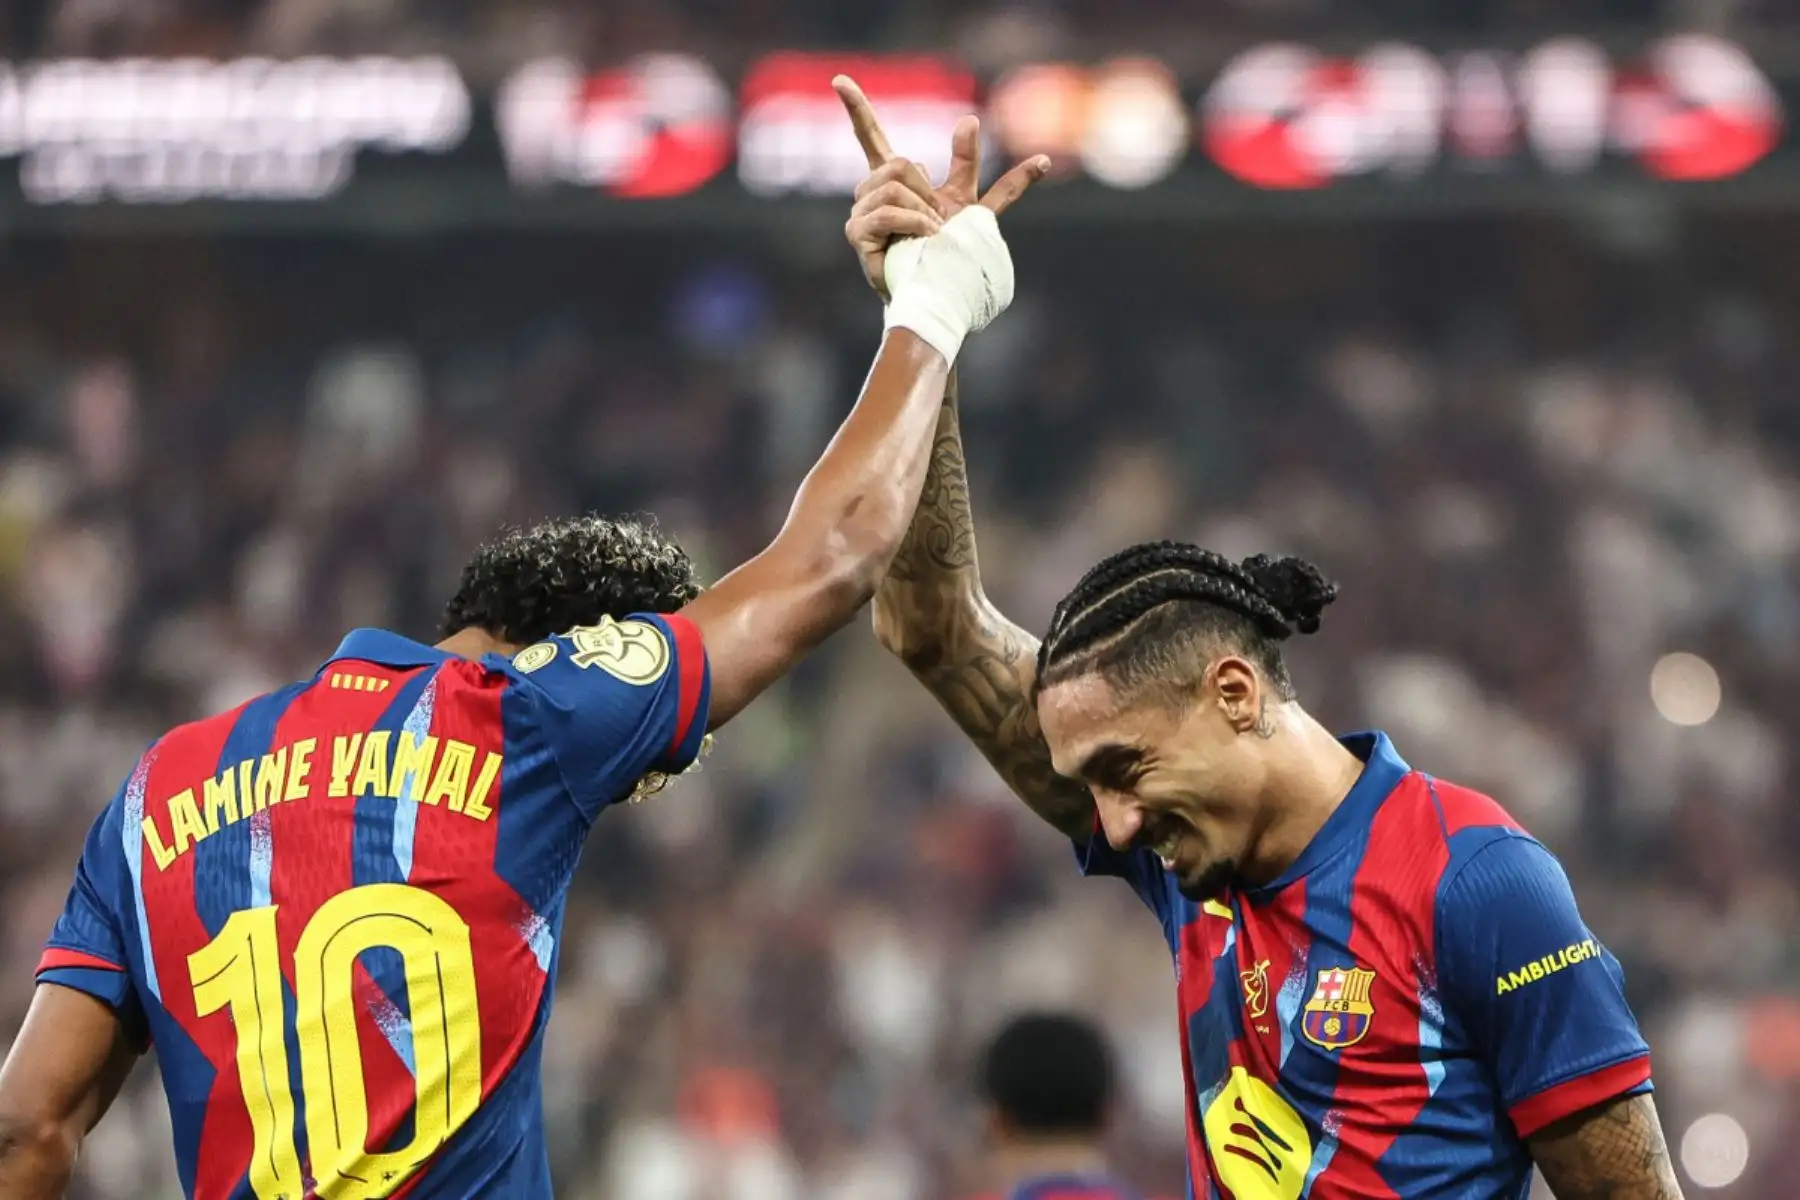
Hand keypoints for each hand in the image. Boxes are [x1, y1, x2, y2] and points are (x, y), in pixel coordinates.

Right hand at [835, 75, 1047, 300]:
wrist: (940, 292)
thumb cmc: (949, 253)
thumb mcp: (967, 202)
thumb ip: (968, 164)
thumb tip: (970, 118)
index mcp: (891, 180)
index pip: (870, 137)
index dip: (857, 109)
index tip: (840, 80)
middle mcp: (870, 192)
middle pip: (899, 162)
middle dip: (926, 190)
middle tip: (935, 223)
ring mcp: (860, 212)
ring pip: (895, 184)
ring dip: (923, 210)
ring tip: (929, 236)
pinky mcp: (857, 233)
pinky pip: (890, 210)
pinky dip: (915, 224)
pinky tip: (923, 240)